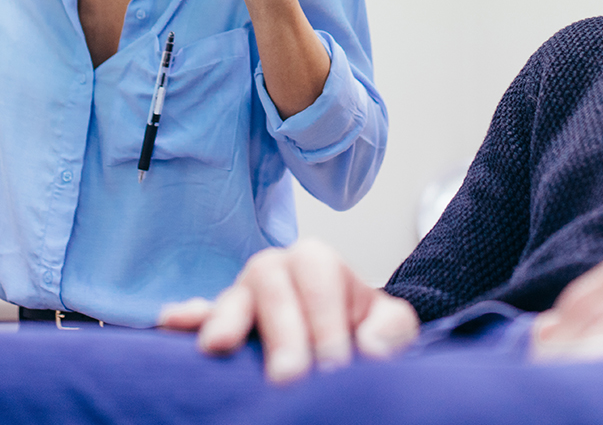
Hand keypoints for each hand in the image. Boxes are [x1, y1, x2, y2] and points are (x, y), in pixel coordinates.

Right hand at [159, 239, 419, 382]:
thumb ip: (390, 328)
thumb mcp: (391, 326)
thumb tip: (369, 346)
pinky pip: (198, 316)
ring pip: (233, 296)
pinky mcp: (217, 326)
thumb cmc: (365, 333)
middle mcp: (276, 271)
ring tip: (220, 346)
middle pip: (273, 281)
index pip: (319, 278)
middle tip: (289, 376)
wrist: (345, 347)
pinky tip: (173, 325)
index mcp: (318, 263)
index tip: (334, 366)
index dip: (326, 321)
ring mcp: (242, 297)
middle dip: (282, 328)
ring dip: (227, 318)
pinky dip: (188, 319)